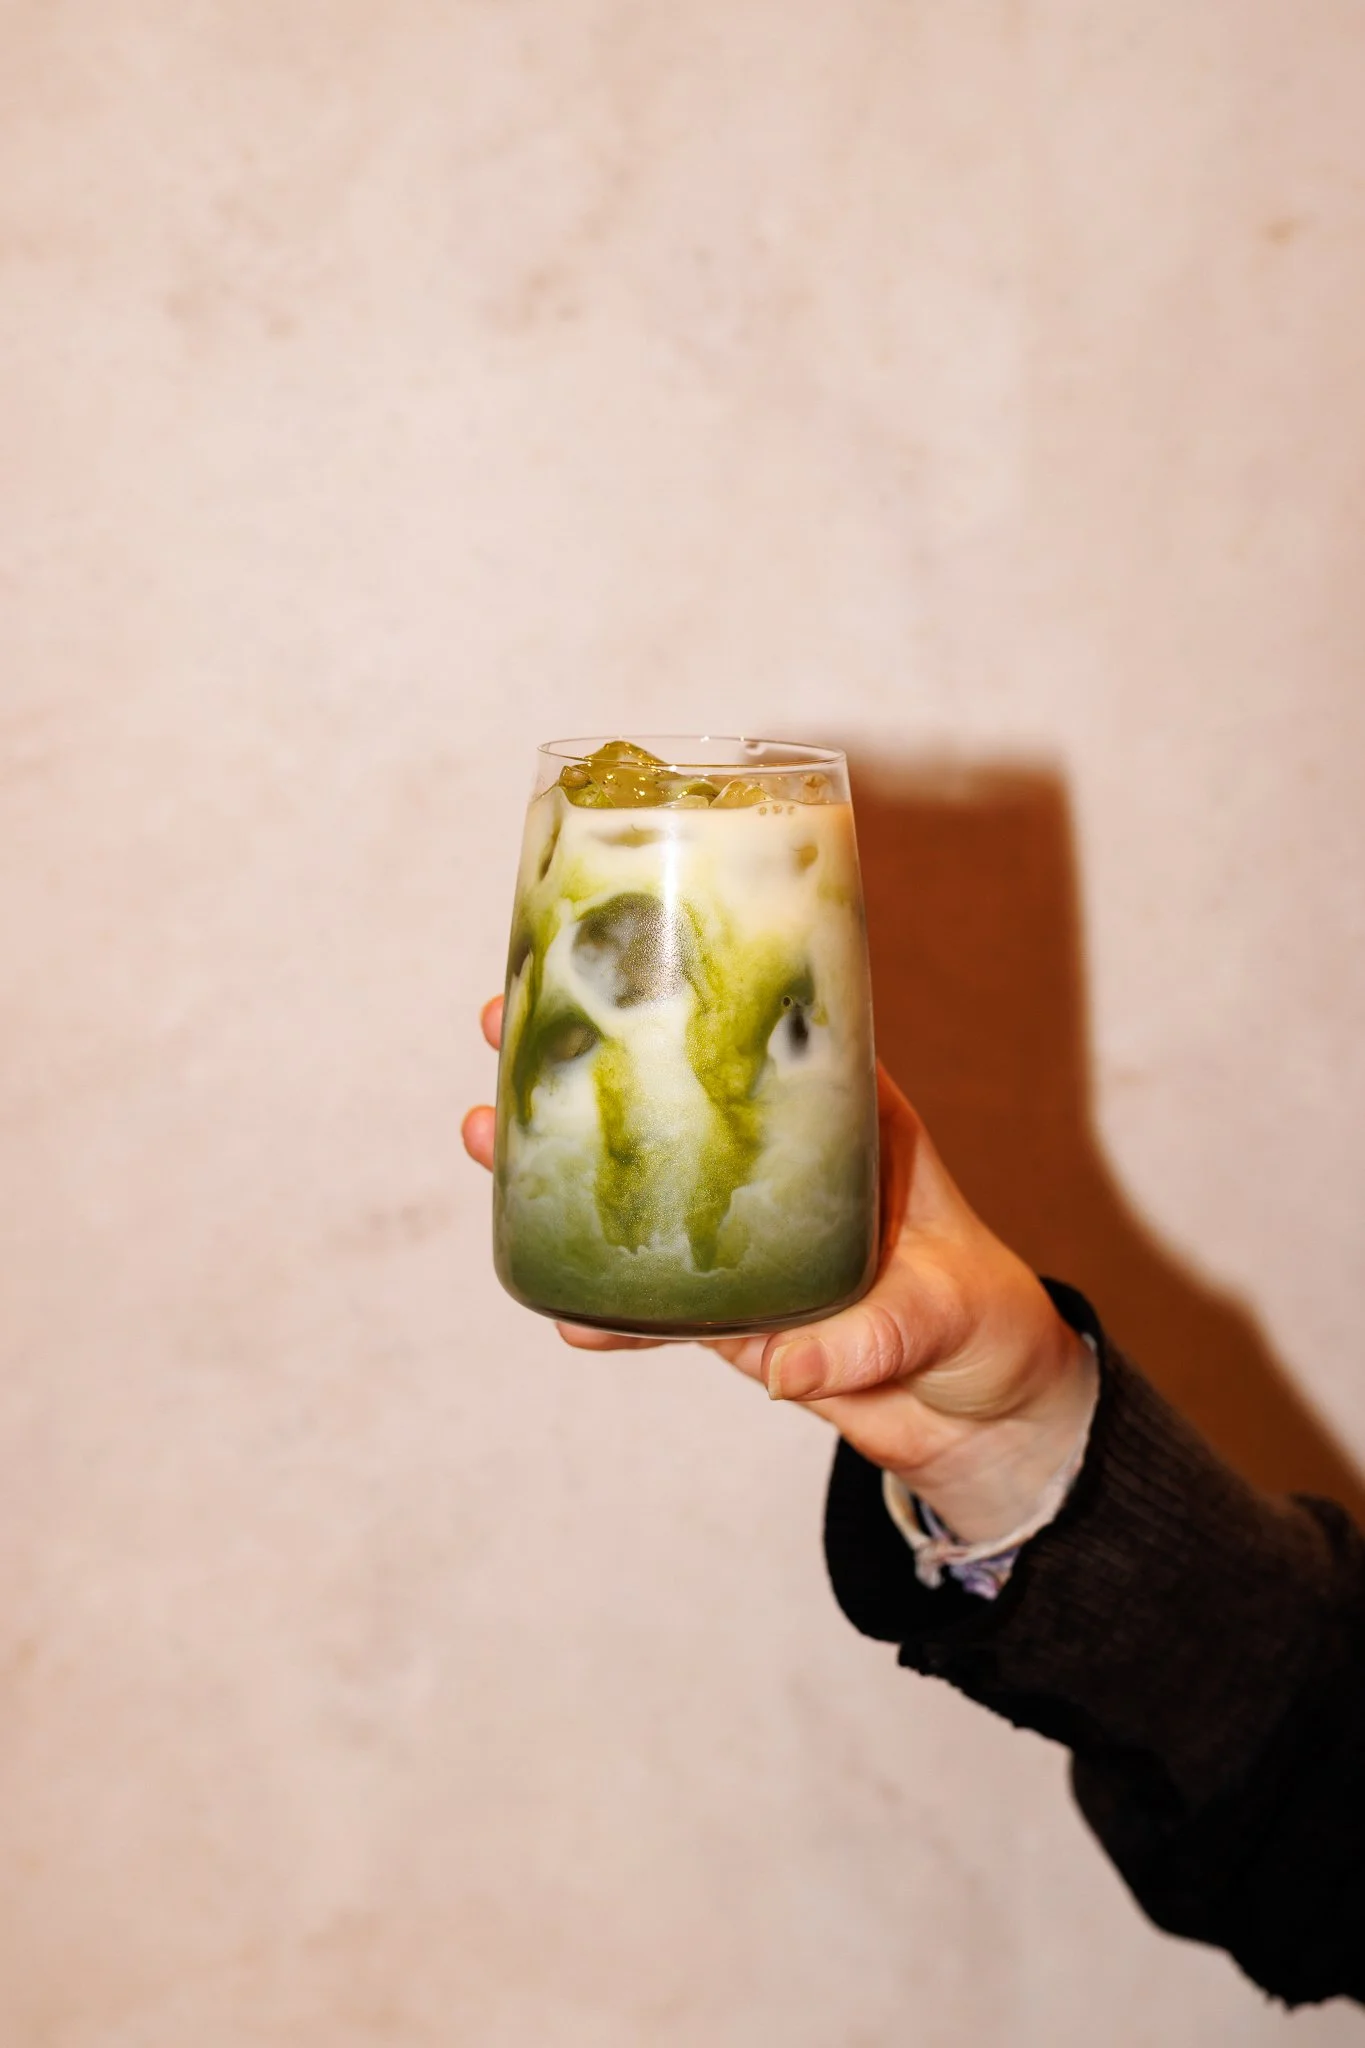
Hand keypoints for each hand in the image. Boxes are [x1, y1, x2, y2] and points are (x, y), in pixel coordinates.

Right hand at [463, 997, 1095, 1544]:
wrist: (980, 1412)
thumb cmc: (982, 1317)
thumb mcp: (940, 1310)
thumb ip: (864, 1340)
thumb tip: (785, 1368)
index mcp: (840, 1117)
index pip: (753, 1031)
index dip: (677, 986)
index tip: (604, 951)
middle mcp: (779, 1161)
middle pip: (669, 1092)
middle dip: (580, 1054)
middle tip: (498, 1022)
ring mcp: (744, 1231)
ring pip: (640, 1182)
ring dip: (558, 1164)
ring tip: (482, 1135)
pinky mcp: (729, 1310)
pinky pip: (651, 1302)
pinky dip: (607, 1310)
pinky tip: (559, 1312)